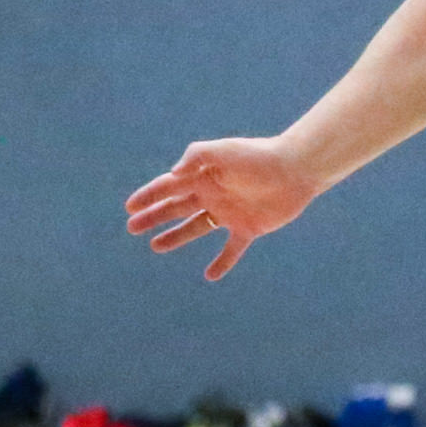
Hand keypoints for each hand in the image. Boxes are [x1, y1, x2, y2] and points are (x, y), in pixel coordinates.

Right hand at [124, 137, 318, 280]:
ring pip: (195, 227)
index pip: (168, 187)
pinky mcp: (248, 228)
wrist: (295, 169)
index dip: (148, 196)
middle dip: (154, 217)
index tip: (130, 208)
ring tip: (156, 247)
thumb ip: (197, 156)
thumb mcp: (223, 151)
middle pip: (176, 208)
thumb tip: (173, 174)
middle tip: (132, 228)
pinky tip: (210, 276)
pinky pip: (231, 249)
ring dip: (175, 237)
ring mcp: (229, 212)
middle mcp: (213, 194)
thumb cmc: (258, 156)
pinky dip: (222, 263)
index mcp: (204, 175)